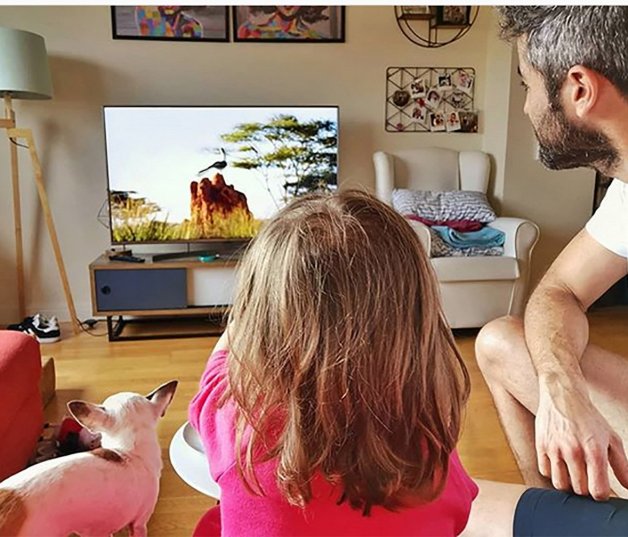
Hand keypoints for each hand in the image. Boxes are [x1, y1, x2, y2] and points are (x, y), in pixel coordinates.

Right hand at [535, 379, 627, 499]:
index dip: (601, 495)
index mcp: (594, 451)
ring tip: (573, 473)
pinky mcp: (540, 445)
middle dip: (585, 488)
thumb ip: (622, 465)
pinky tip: (560, 462)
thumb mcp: (611, 438)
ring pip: (560, 484)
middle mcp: (574, 451)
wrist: (562, 394)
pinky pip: (545, 472)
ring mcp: (555, 449)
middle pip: (579, 490)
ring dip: (568, 483)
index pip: (597, 491)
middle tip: (587, 477)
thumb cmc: (588, 417)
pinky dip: (553, 472)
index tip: (600, 488)